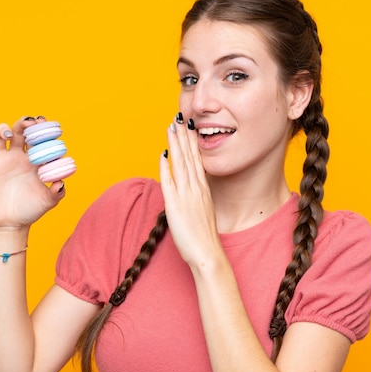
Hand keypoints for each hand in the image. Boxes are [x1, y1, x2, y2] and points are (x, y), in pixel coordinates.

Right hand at [0, 116, 65, 229]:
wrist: (10, 224)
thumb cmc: (31, 211)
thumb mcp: (47, 202)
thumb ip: (56, 192)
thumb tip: (60, 182)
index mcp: (35, 161)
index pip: (39, 139)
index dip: (43, 129)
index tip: (47, 125)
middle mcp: (18, 157)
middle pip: (20, 131)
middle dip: (24, 123)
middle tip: (30, 123)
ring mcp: (1, 162)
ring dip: (1, 128)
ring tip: (7, 134)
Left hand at [159, 114, 221, 265]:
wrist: (207, 253)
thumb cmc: (204, 237)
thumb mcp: (203, 211)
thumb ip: (196, 197)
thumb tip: (189, 188)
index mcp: (203, 189)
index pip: (197, 159)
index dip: (190, 142)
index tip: (187, 127)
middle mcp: (196, 188)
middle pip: (189, 156)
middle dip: (183, 136)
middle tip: (179, 118)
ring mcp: (186, 195)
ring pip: (181, 163)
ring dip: (175, 144)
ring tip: (171, 127)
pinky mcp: (175, 205)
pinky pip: (170, 181)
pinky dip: (166, 167)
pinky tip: (163, 154)